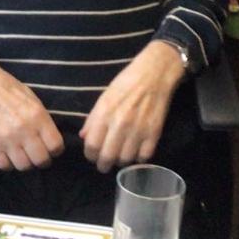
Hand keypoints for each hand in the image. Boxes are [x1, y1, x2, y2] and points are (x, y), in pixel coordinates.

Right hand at [0, 50, 63, 171]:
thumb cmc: (10, 90)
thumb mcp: (34, 100)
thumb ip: (43, 121)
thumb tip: (51, 140)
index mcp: (38, 116)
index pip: (55, 146)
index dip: (56, 150)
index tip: (52, 148)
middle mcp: (24, 130)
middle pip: (41, 160)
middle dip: (43, 160)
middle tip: (39, 155)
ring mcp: (6, 139)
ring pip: (23, 166)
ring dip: (26, 163)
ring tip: (23, 154)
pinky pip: (4, 165)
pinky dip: (8, 163)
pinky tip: (9, 154)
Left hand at [80, 40, 184, 172]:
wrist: (154, 73)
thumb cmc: (126, 82)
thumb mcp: (104, 96)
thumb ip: (93, 118)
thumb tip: (84, 137)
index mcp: (104, 113)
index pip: (92, 146)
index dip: (90, 155)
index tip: (92, 156)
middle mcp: (120, 124)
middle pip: (107, 157)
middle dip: (103, 164)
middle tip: (104, 164)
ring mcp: (138, 130)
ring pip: (125, 160)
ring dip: (121, 161)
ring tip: (120, 156)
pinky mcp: (154, 133)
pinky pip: (143, 157)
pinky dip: (138, 158)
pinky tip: (136, 151)